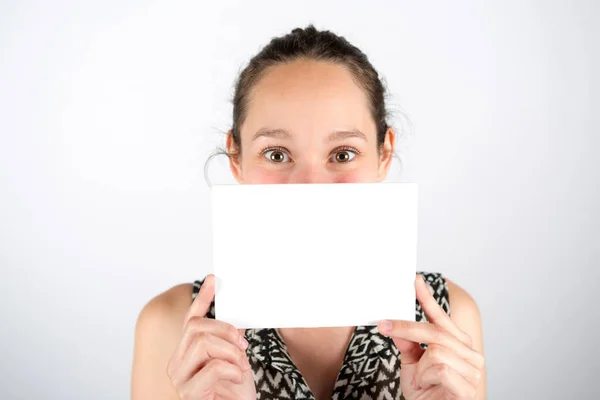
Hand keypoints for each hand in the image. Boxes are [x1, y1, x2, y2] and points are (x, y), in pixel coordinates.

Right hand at [166, 275, 255, 399]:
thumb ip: (231, 340)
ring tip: (241, 366)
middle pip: (196, 327)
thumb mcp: (235, 360)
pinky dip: (231, 369)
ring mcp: (180, 379)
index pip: (191, 320)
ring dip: (230, 351)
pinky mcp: (189, 394)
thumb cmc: (234, 393)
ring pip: (202, 342)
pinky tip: (237, 378)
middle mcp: (177, 364)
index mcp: (187, 353)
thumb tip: (238, 316)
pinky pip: (213, 367)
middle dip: (225, 330)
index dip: (203, 298)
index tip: (214, 279)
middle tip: (244, 343)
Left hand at [378, 275, 484, 399]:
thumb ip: (407, 344)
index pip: (441, 318)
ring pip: (437, 351)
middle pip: (436, 332)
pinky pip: (440, 369)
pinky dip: (427, 377)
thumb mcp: (412, 366)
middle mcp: (471, 354)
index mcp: (459, 345)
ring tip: (423, 380)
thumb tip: (395, 324)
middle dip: (407, 328)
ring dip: (421, 368)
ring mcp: (473, 371)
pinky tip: (430, 386)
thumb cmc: (428, 393)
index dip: (427, 299)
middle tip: (384, 325)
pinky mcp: (468, 387)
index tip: (415, 280)